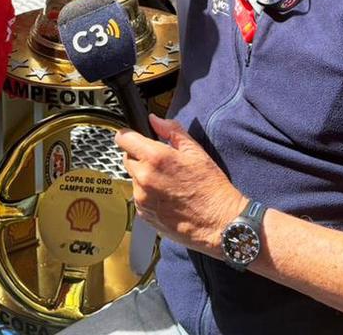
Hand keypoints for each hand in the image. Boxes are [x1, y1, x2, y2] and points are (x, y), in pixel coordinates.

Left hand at [117, 115, 246, 255]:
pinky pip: (138, 196)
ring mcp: (142, 198)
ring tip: (168, 182)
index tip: (134, 137)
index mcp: (155, 158)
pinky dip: (147, 194)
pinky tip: (167, 196)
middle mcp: (144, 178)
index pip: (124, 138)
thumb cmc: (211, 188)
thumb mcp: (196, 151)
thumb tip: (155, 120)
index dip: (128, 135)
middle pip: (127, 158)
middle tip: (161, 162)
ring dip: (143, 176)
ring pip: (133, 178)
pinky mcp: (143, 214)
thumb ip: (172, 131)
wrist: (218, 222)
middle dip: (140, 156)